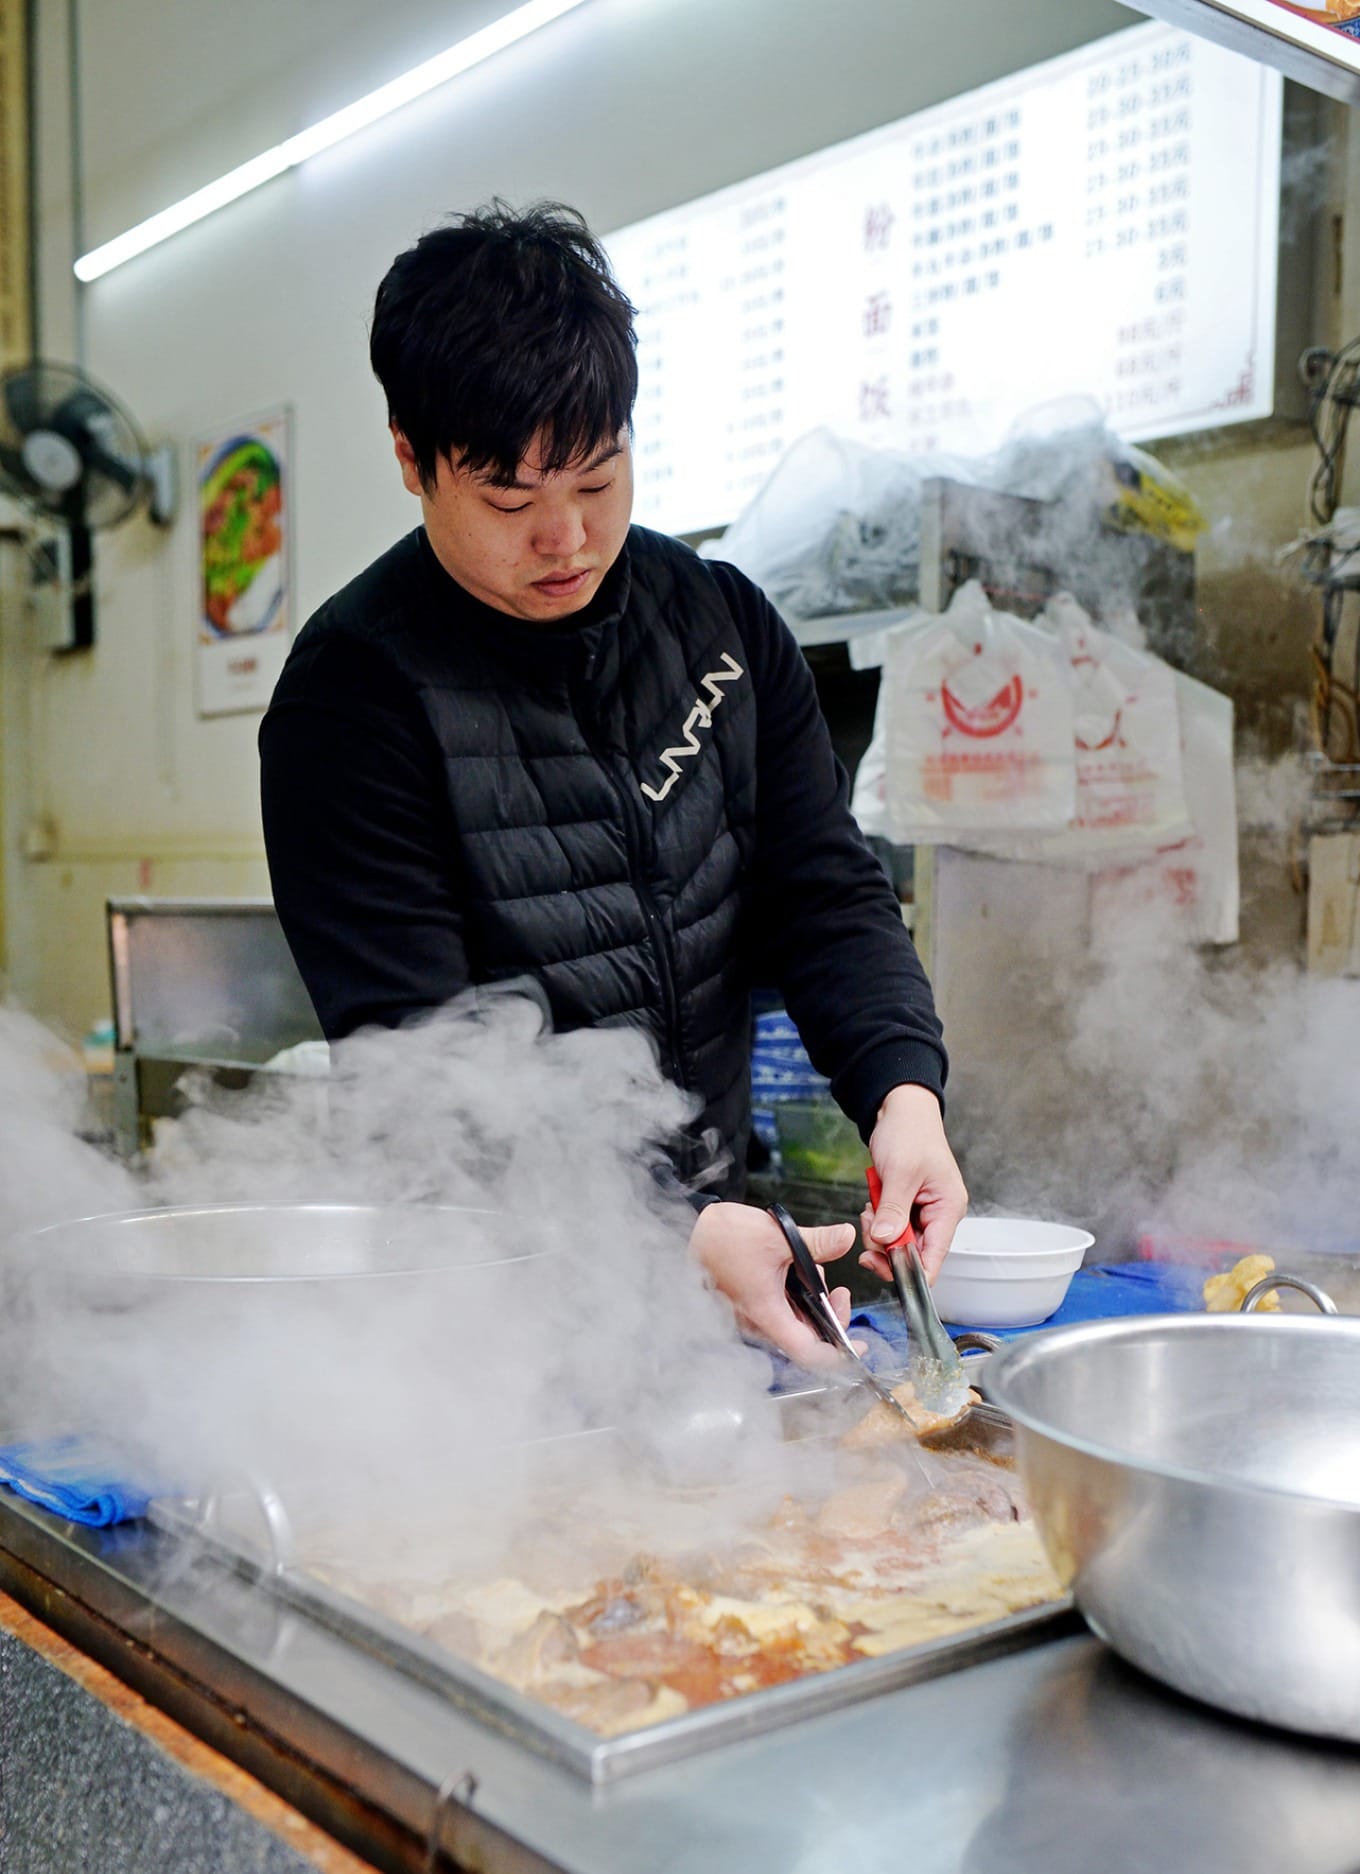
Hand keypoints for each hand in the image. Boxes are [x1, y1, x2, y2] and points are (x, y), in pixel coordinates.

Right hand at [690, 1202, 857, 1368]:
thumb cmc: (723, 1238)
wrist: (692, 1233)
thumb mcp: (777, 1235)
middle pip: (806, 1338)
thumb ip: (817, 1241)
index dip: (838, 1355)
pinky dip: (796, 1298)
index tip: (859, 1346)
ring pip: (794, 1324)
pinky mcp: (749, 1306)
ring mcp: (752, 1316)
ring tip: (813, 1272)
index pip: (808, 1352)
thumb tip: (846, 1237)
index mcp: (766, 1313)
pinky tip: (796, 1272)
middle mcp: (758, 1323)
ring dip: (812, 1304)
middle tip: (840, 1292)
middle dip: (830, 1316)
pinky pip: (780, 1313)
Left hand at [860, 1083, 967, 1283]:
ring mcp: (922, 1211)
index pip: (934, 1257)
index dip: (911, 1271)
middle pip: (913, 1253)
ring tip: (871, 1208)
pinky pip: (890, 1227)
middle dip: (886, 1245)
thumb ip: (894, 1210)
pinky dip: (877, 1221)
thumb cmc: (909, 1132)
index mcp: (948, 1209)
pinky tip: (873, 1205)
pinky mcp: (906, 1206)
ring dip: (879, 1231)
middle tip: (871, 1225)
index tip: (885, 1269)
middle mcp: (938, 1214)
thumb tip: (886, 1241)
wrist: (898, 1109)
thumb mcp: (900, 1173)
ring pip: (898, 1242)